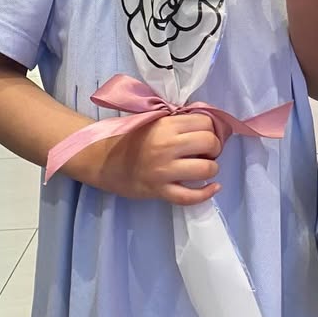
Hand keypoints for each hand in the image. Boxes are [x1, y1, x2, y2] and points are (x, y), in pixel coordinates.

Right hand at [79, 113, 222, 205]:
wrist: (103, 159)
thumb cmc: (130, 136)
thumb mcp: (153, 119)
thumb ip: (178, 120)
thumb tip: (208, 122)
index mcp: (166, 125)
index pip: (205, 122)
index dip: (210, 128)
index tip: (205, 133)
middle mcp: (167, 146)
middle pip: (210, 143)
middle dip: (214, 147)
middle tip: (207, 151)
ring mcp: (164, 171)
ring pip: (205, 169)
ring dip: (211, 168)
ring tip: (204, 166)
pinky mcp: (159, 190)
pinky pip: (190, 197)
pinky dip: (206, 193)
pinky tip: (213, 187)